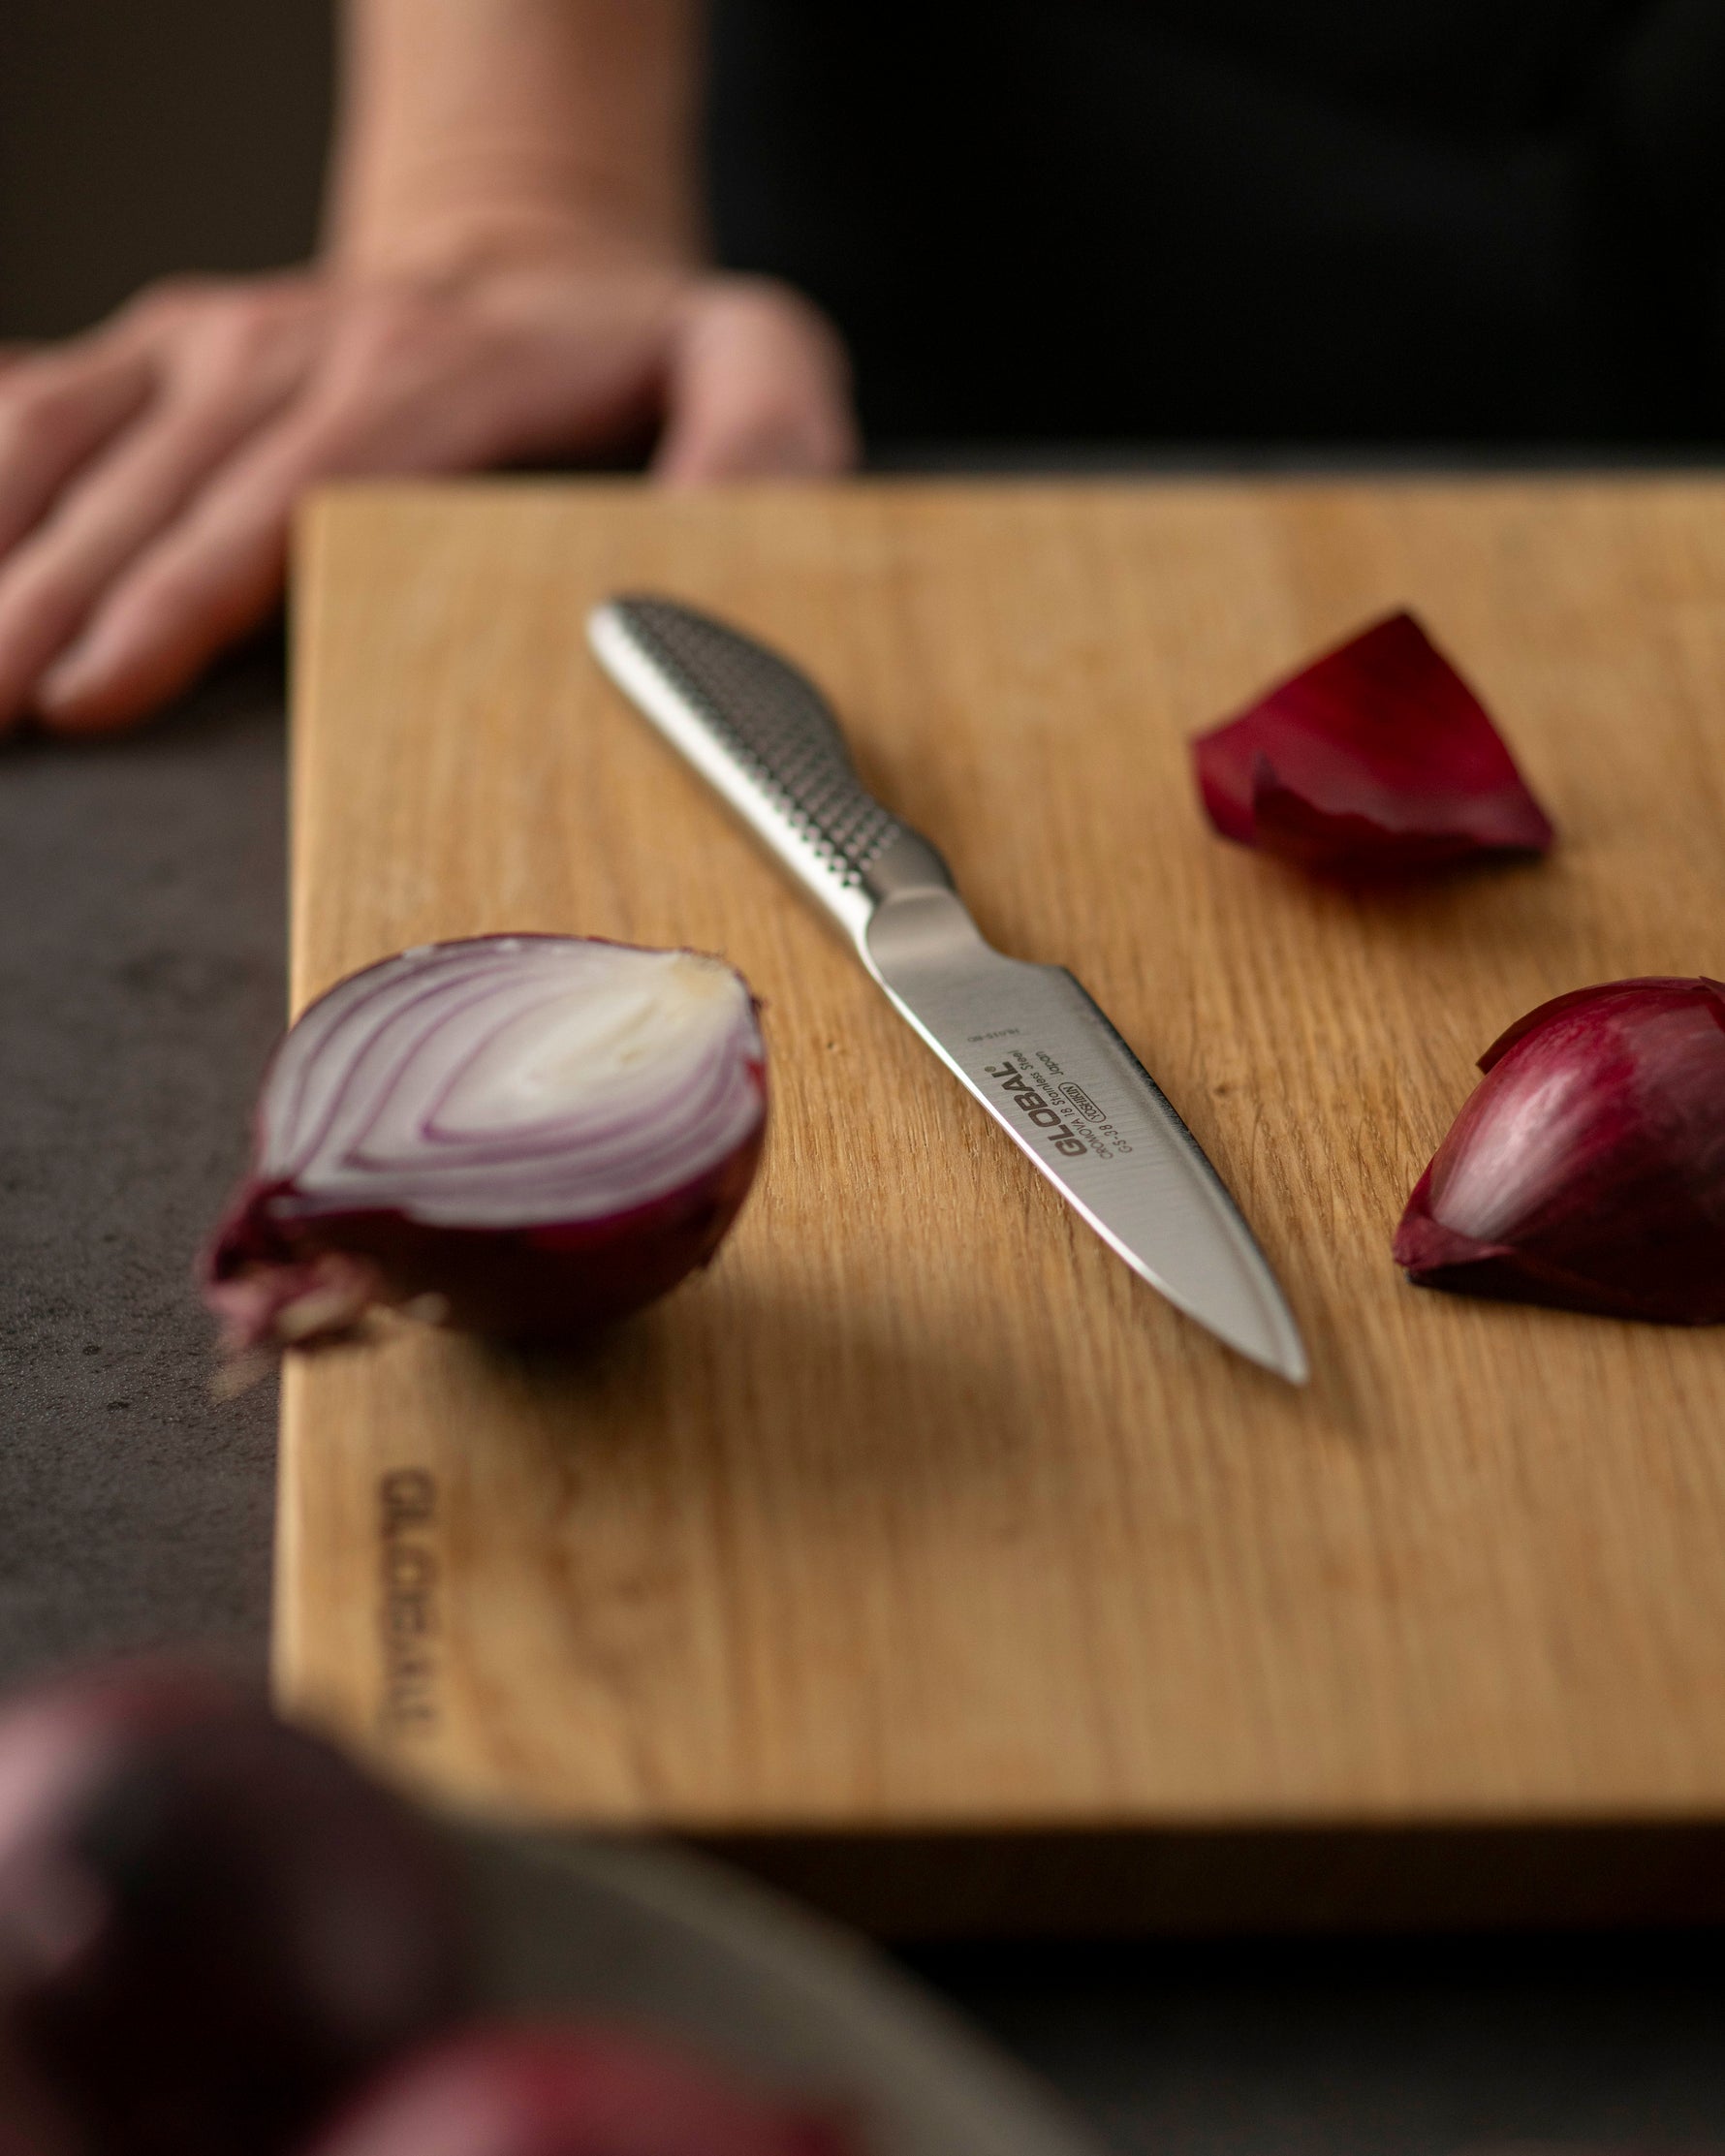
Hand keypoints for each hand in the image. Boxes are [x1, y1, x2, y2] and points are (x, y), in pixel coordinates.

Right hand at [0, 263, 856, 732]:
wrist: (533, 245)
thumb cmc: (631, 344)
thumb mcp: (750, 358)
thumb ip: (766, 432)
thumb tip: (725, 527)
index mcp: (435, 374)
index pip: (291, 492)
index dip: (187, 590)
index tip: (100, 682)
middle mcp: (304, 345)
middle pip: (157, 487)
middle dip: (55, 604)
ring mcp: (220, 341)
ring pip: (72, 439)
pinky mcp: (166, 349)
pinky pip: (43, 401)